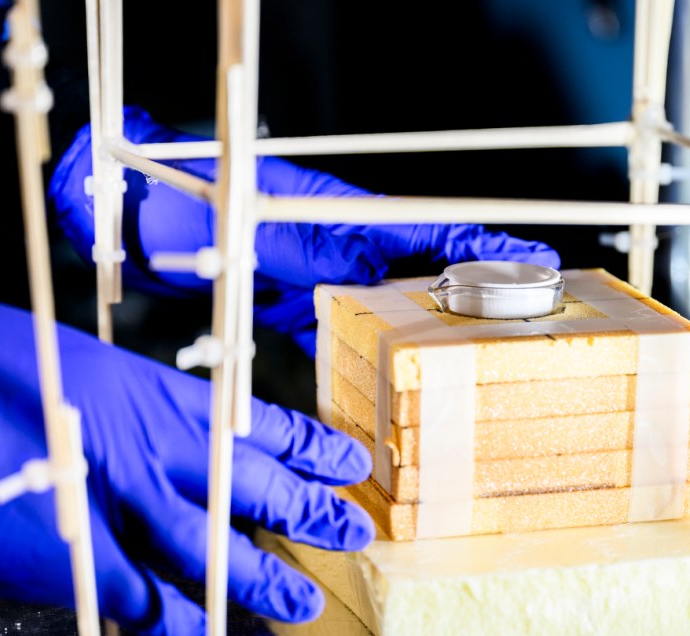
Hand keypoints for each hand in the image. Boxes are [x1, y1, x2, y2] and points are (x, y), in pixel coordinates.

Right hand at [0, 263, 372, 635]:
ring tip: (305, 599)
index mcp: (143, 391)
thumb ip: (113, 410)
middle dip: (308, 511)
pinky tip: (203, 631)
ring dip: (260, 576)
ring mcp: (108, 501)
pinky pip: (139, 597)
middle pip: (251, 486)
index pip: (250, 421)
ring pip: (210, 547)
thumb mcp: (57, 366)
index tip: (347, 458)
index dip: (305, 443)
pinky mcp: (62, 554)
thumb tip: (140, 443)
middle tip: (356, 531)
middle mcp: (142, 444)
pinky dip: (173, 616)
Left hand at [48, 106, 560, 354]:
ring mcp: (327, 274)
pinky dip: (374, 350)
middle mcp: (346, 245)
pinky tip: (394, 378)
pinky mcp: (302, 301)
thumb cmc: (197, 202)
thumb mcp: (268, 232)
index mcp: (349, 217)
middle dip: (476, 299)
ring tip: (475, 362)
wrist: (147, 219)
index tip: (542, 263)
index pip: (437, 229)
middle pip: (426, 272)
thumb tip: (379, 275)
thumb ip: (325, 254)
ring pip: (394, 305)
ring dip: (430, 332)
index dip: (490, 247)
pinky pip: (351, 329)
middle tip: (526, 329)